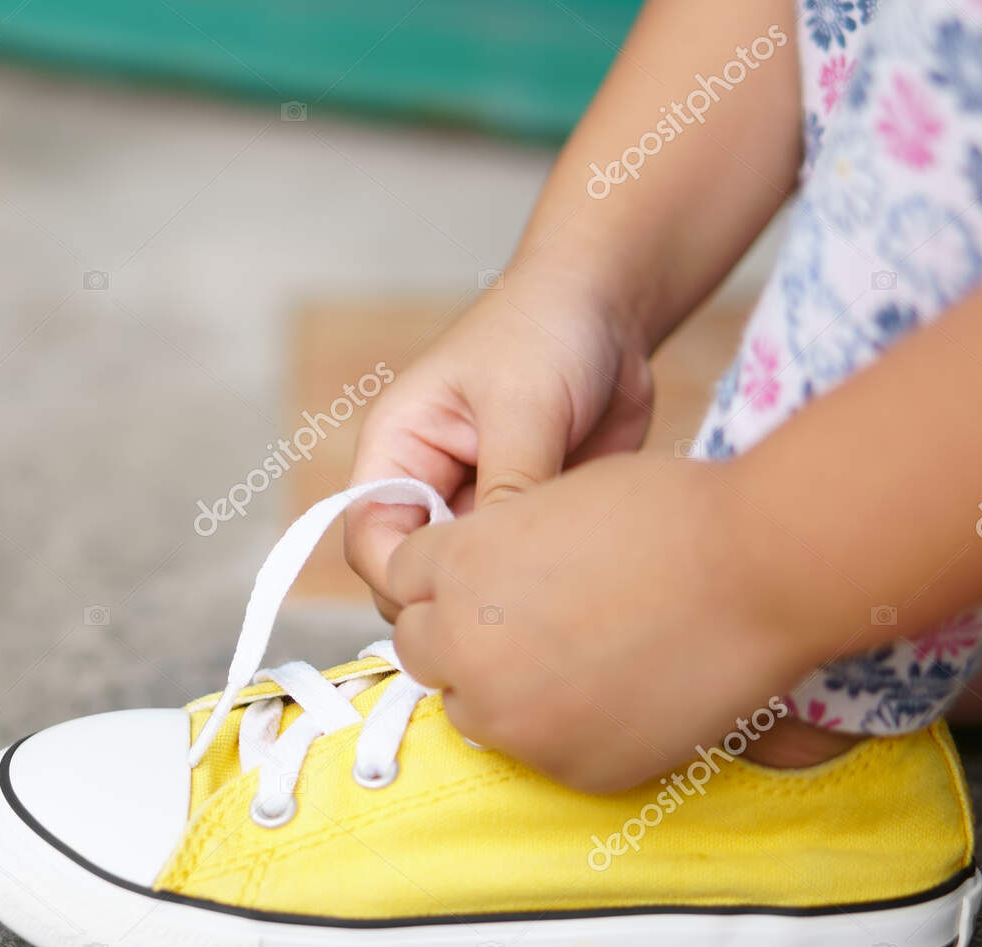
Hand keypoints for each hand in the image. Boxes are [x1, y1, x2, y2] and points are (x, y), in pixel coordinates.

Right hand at [344, 265, 653, 619]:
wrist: (612, 306)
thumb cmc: (545, 329)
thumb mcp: (524, 406)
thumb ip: (507, 486)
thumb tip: (497, 566)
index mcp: (397, 450)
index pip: (369, 540)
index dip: (401, 577)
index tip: (457, 596)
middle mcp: (427, 485)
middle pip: (413, 570)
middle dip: (452, 591)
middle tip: (514, 604)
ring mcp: (476, 504)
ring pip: (467, 576)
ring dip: (502, 585)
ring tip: (553, 581)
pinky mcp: (523, 516)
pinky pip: (518, 567)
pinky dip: (540, 575)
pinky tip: (576, 564)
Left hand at [387, 453, 803, 791]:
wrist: (762, 574)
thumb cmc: (672, 515)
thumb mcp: (553, 499)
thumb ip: (494, 543)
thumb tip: (477, 577)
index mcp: (455, 566)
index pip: (403, 576)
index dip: (445, 570)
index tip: (481, 573)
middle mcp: (465, 647)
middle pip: (421, 649)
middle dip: (458, 634)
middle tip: (521, 621)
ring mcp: (513, 717)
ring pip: (469, 709)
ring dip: (499, 688)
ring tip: (571, 657)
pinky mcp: (565, 766)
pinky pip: (535, 751)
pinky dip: (561, 728)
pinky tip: (614, 692)